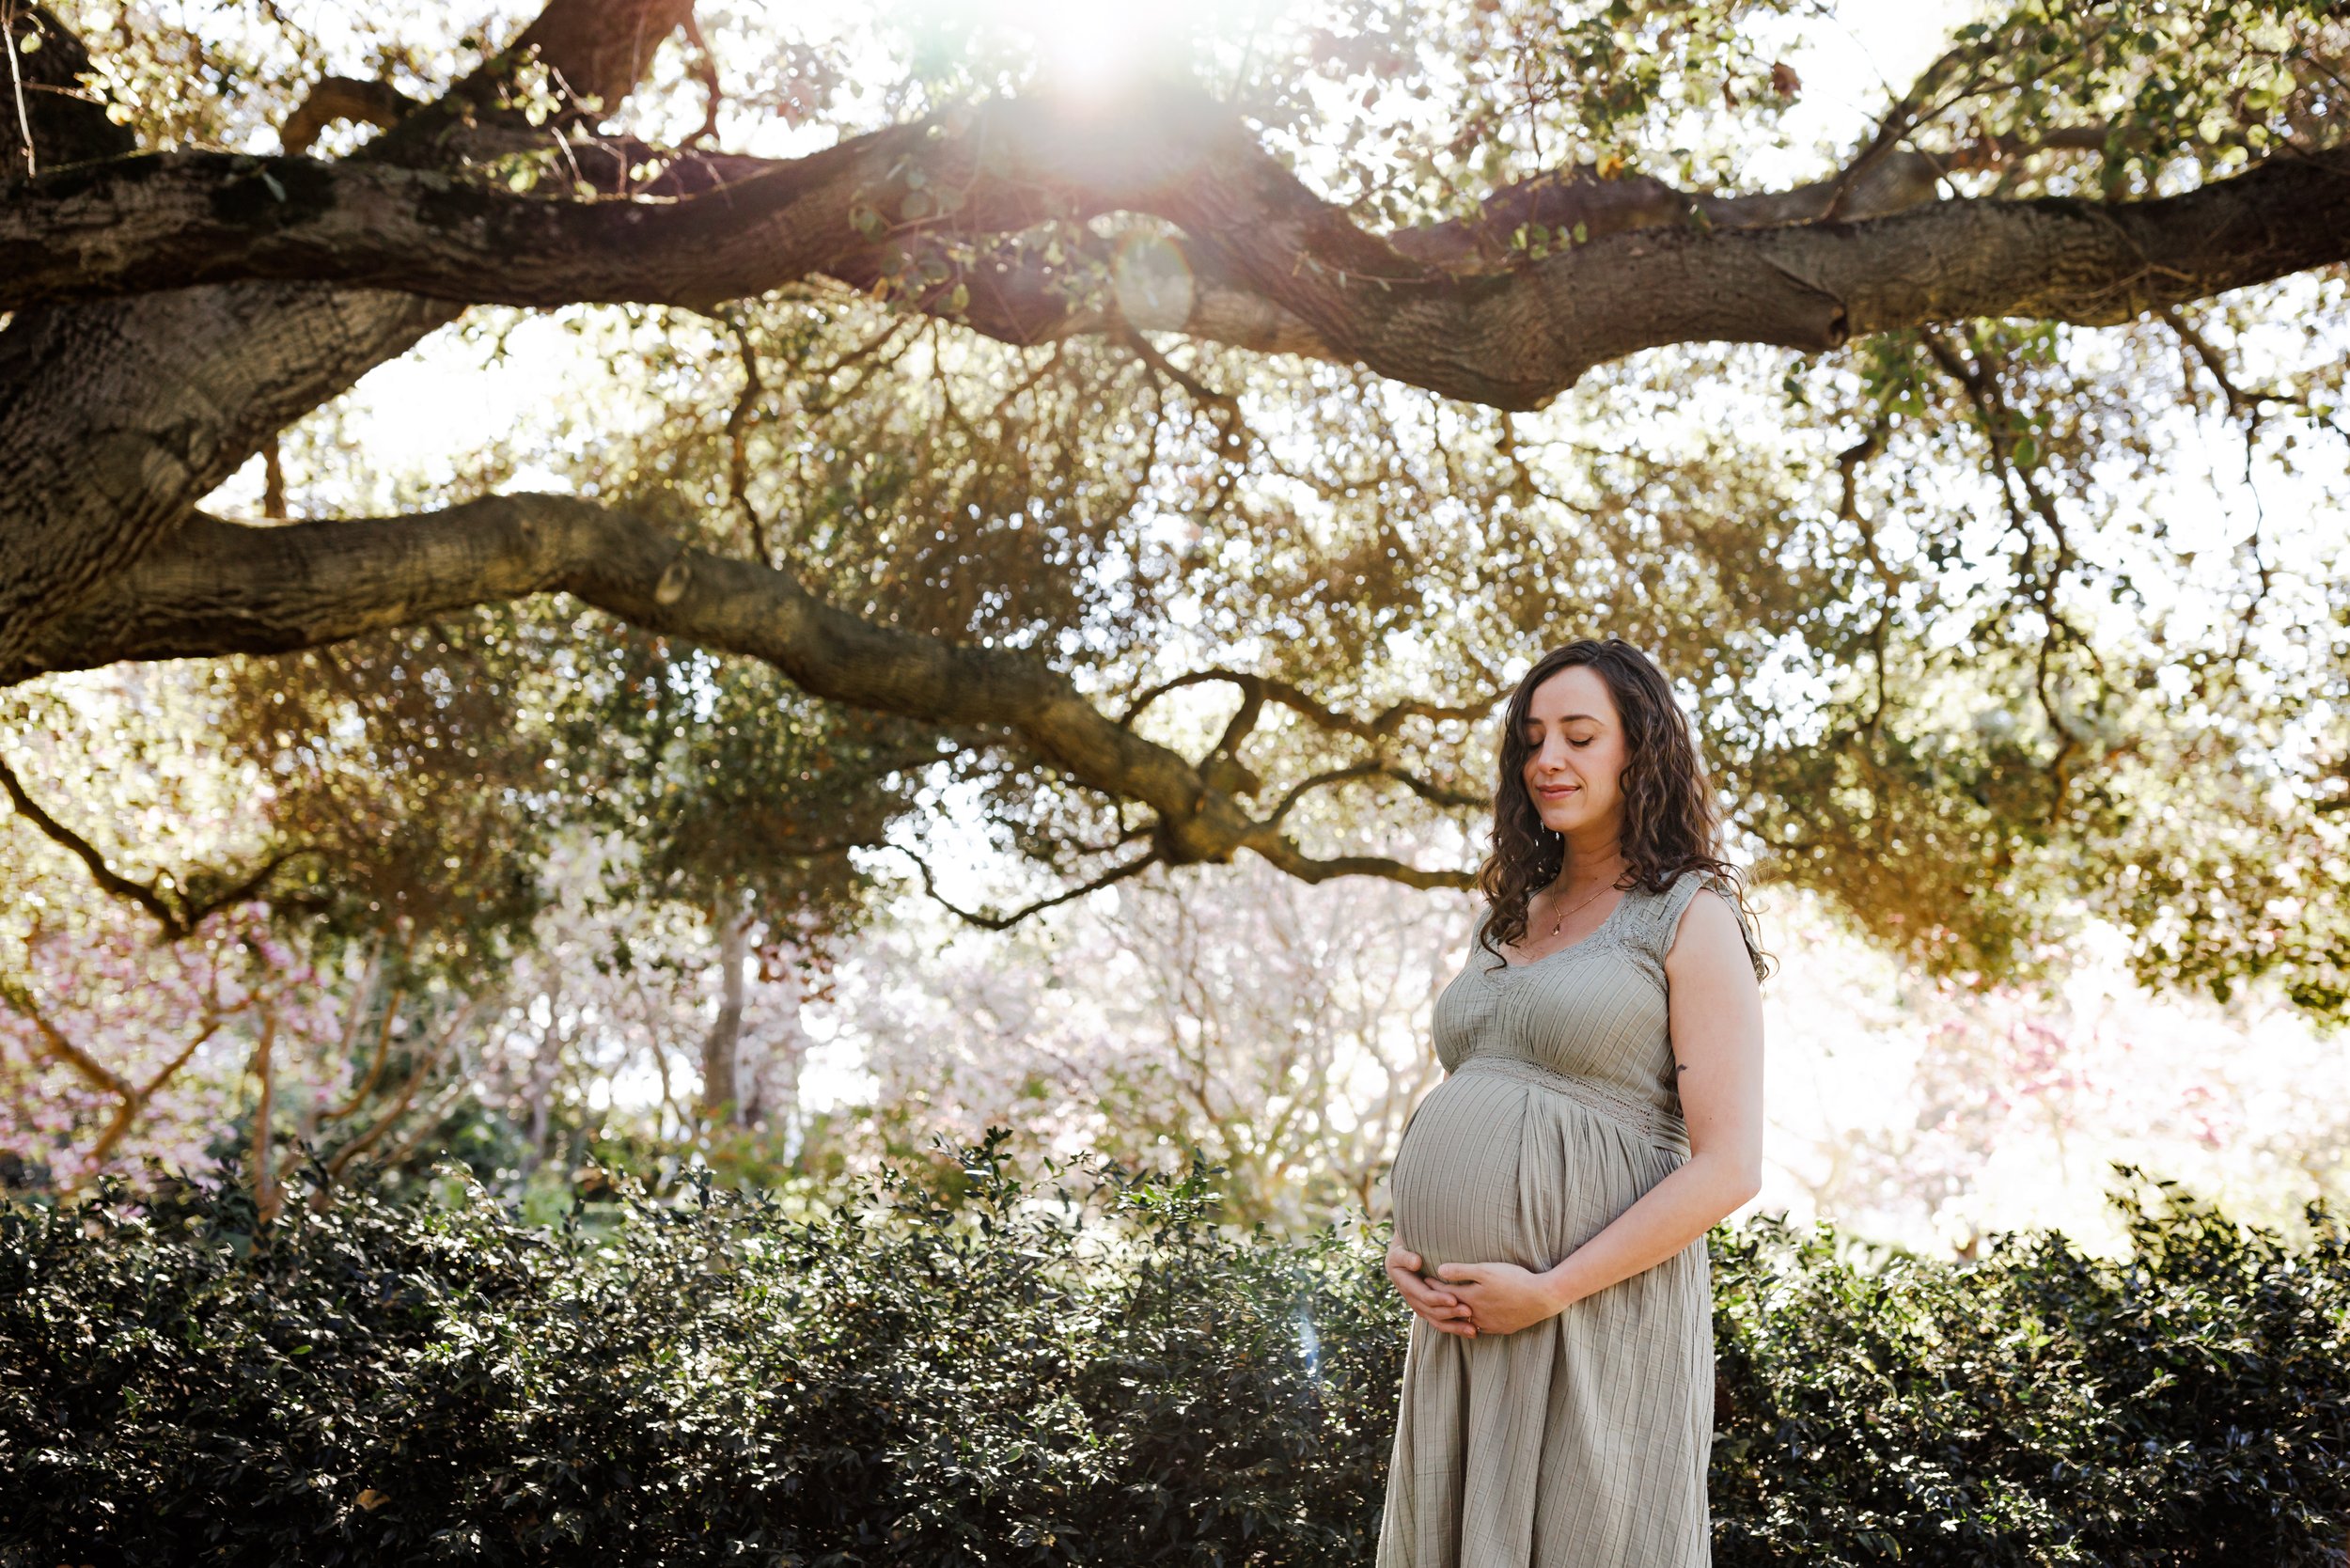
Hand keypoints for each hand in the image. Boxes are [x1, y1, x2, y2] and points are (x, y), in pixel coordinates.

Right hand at [1385, 1244, 1475, 1336]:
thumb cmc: (1403, 1251)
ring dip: (1455, 1326)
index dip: (1439, 1299)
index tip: (1454, 1299)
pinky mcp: (1429, 1310)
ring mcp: (1421, 1307)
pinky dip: (1456, 1328)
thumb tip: (1416, 1262)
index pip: (1424, 1296)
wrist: (1402, 1260)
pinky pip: (1442, 1322)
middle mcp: (1413, 1300)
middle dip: (1451, 1313)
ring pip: (1438, 1321)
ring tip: (1473, 1329)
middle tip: (1468, 1311)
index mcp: (1406, 1286)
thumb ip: (1406, 1257)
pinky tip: (1472, 1331)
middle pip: (1433, 1311)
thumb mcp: (1399, 1252)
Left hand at [1431, 1260, 1564, 1335]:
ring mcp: (1490, 1324)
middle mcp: (1476, 1315)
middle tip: (1430, 1297)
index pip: (1444, 1293)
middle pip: (1452, 1310)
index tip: (1423, 1279)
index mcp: (1470, 1299)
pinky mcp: (1503, 1328)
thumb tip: (1439, 1270)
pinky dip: (1474, 1323)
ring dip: (1457, 1316)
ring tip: (1449, 1310)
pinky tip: (1474, 1320)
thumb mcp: (1486, 1270)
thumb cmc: (1514, 1280)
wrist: (1542, 1298)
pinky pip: (1482, 1328)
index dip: (1433, 1285)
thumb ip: (1461, 1271)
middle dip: (1441, 1303)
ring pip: (1466, 1322)